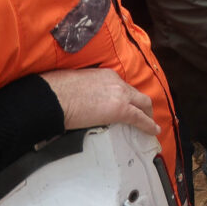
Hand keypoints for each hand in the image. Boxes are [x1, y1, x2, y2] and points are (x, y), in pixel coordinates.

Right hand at [40, 68, 158, 136]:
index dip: (127, 96)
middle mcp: (116, 82)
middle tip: (144, 114)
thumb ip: (86, 89)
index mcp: (106, 75)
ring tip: (150, 124)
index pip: (122, 86)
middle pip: (136, 94)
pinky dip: (148, 124)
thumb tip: (82, 99)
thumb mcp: (75, 83)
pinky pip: (139, 118)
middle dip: (142, 104)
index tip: (127, 103)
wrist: (53, 98)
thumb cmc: (55, 91)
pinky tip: (153, 130)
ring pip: (142, 103)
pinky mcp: (120, 110)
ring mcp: (120, 95)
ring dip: (147, 114)